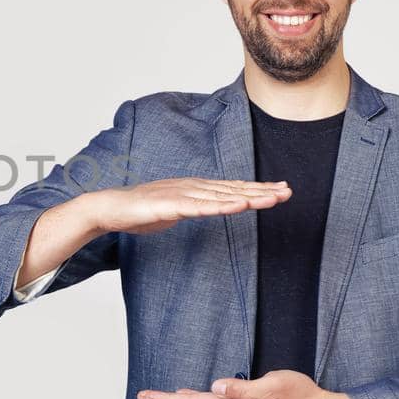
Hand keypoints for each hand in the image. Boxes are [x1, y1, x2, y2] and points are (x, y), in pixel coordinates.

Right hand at [88, 178, 290, 234]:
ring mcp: (182, 195)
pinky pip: (200, 207)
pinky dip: (221, 206)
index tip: (280, 190)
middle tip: (288, 192)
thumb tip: (206, 209)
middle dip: (262, 191)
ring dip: (249, 198)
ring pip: (222, 197)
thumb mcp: (174, 210)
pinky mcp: (171, 206)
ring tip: (272, 199)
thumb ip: (193, 208)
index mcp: (194, 188)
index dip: (257, 189)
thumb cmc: (139, 211)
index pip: (232, 189)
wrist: (110, 208)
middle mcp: (192, 187)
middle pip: (233, 190)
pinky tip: (238, 207)